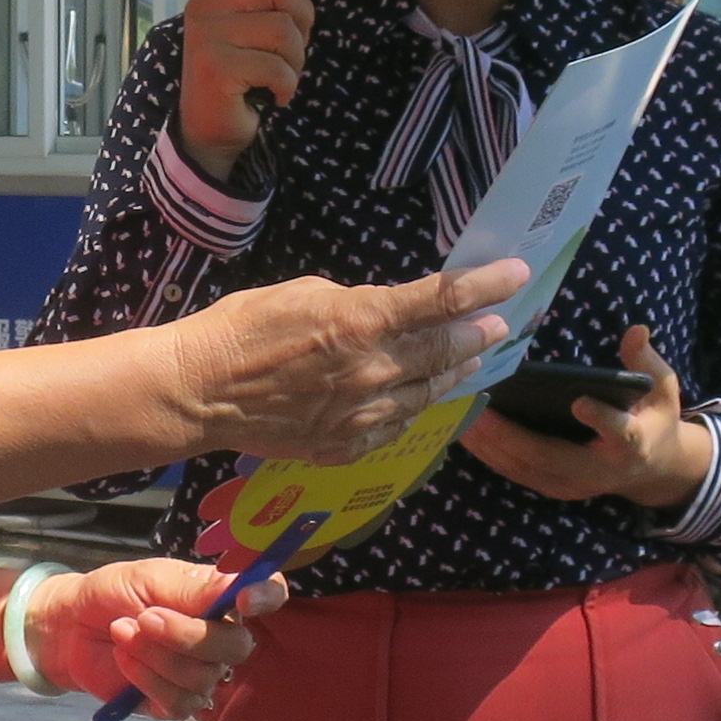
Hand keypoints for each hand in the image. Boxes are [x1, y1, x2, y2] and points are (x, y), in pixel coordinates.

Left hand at [28, 558, 283, 714]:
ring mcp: (199, 672)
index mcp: (220, 596)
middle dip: (188, 635)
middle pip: (237, 647)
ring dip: (156, 654)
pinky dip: (146, 678)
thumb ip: (195, 588)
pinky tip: (123, 658)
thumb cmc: (114, 593)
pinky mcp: (174, 701)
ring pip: (202, 677)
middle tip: (146, 617)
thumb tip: (242, 584)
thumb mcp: (150, 578)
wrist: (70, 625)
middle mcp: (219, 636)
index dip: (266, 596)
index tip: (245, 599)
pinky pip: (179, 701)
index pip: (267, 593)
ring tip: (122, 630)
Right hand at [174, 0, 313, 181]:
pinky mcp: (215, 66)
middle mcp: (205, 5)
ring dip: (296, 59)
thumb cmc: (238, 76)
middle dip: (302, 18)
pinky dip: (287, 86)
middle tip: (293, 47)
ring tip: (282, 75)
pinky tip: (275, 96)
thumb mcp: (251, 25)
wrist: (209, 129)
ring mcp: (207, 34)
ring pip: (282, 27)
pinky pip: (277, 66)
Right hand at [174, 259, 524, 464]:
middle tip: (499, 324)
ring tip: (470, 358)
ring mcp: (364, 414)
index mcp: (365, 321)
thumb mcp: (307, 292)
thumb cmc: (244, 327)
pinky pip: (397, 425)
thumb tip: (383, 317)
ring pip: (429, 392)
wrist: (202, 390)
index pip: (444, 300)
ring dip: (455, 371)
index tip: (517, 275)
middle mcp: (375, 370)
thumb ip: (357, 305)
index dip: (487, 286)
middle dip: (479, 332)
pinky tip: (421, 397)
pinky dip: (414, 406)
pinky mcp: (348, 445)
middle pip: (447, 349)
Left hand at [455, 324, 714, 511]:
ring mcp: (572, 484)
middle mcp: (597, 471)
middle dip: (510, 435)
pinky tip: (465, 430)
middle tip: (478, 405)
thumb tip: (636, 330)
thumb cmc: (654, 420)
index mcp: (631, 443)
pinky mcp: (552, 487)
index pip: (620, 433)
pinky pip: (515, 472)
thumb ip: (647, 362)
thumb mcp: (663, 389)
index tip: (579, 402)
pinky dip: (488, 453)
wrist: (652, 469)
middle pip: (550, 456)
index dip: (602, 421)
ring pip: (525, 468)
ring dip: (489, 444)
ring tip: (460, 414)